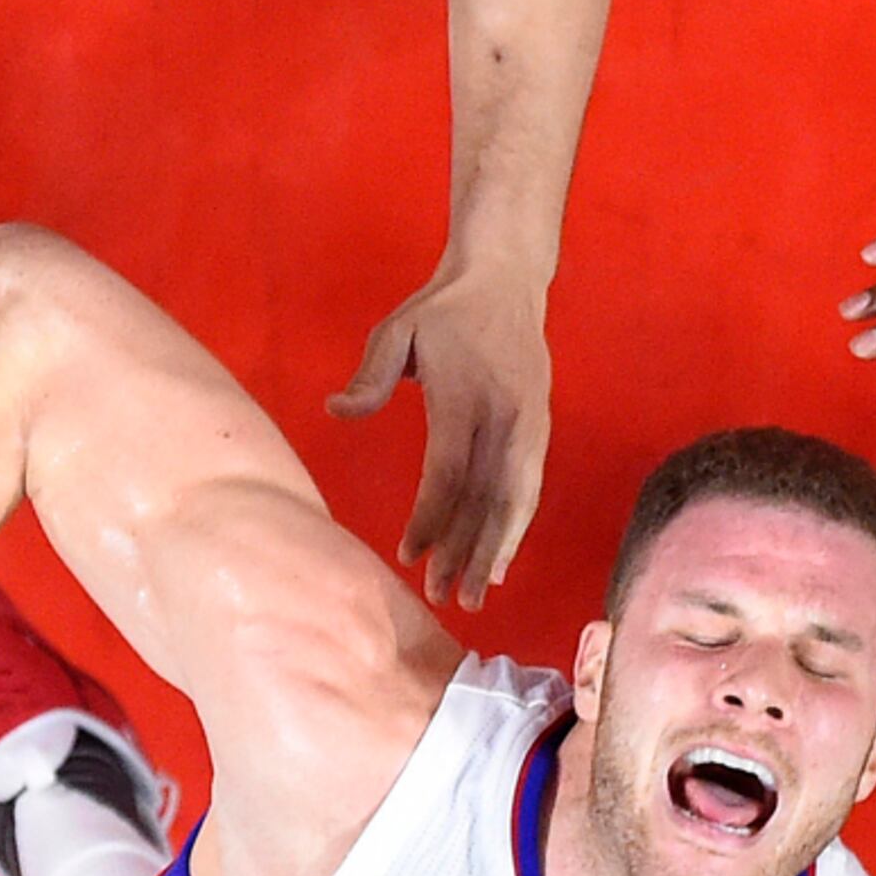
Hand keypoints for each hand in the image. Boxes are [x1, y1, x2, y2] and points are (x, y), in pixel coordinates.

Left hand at [328, 257, 552, 608]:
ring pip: (514, 502)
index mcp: (466, 398)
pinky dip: (515, 529)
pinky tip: (500, 561)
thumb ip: (369, 377)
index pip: (449, 474)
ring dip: (495, 551)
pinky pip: (529, 489)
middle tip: (446, 597)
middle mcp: (505, 419)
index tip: (409, 555)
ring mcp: (529, 427)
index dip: (430, 519)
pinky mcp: (541, 430)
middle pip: (487, 499)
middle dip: (467, 553)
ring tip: (476, 594)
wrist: (506, 278)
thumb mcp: (397, 330)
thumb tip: (334, 411)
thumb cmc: (443, 310)